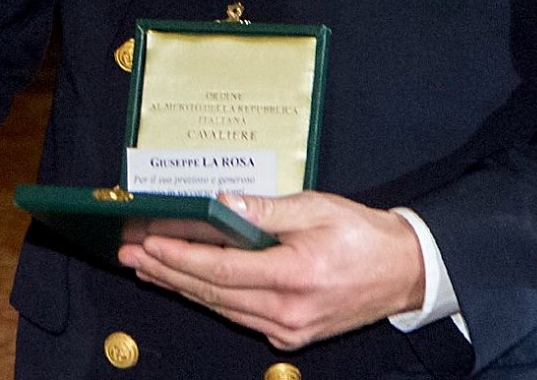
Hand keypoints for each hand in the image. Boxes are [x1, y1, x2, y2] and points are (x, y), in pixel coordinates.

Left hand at [118, 192, 425, 350]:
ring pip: (221, 307)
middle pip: (212, 292)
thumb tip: (221, 204)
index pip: (221, 269)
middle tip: (129, 255)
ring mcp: (290, 328)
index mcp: (295, 276)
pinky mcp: (291, 333)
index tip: (147, 242)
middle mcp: (289, 310)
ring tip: (146, 266)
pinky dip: (208, 298)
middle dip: (166, 271)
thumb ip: (265, 210)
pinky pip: (239, 315)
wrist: (406, 273)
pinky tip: (185, 284)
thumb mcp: (317, 208)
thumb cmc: (364, 235)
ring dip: (180, 286)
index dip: (179, 256)